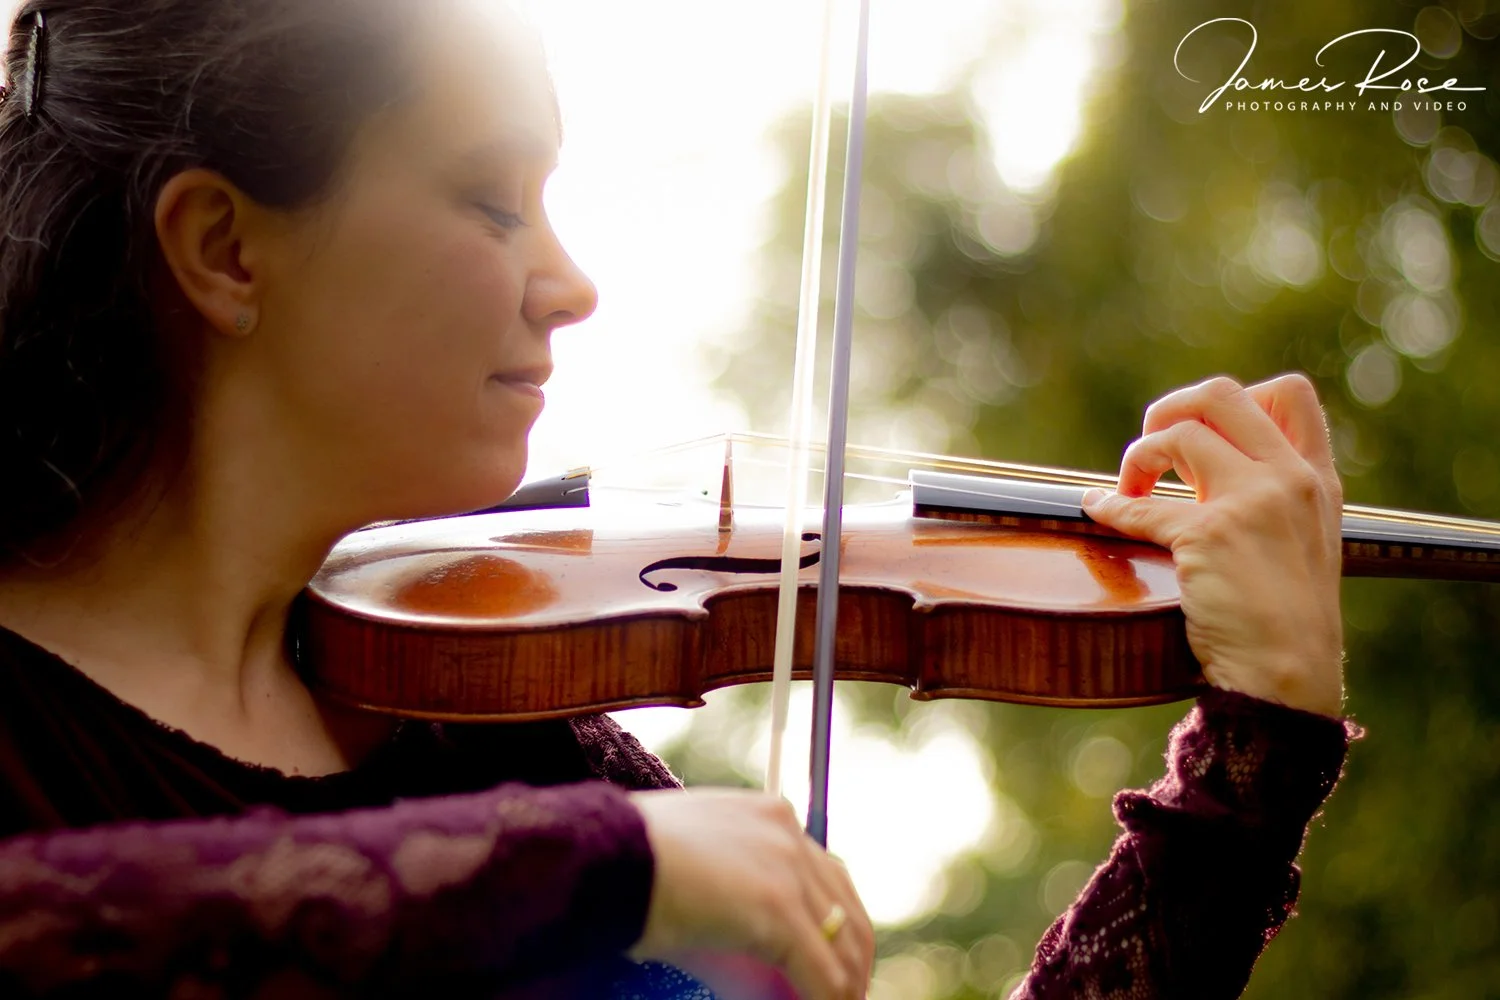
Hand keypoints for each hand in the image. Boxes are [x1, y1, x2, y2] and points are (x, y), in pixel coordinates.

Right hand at [629, 788, 874, 999]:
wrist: (604, 861)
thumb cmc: (627, 865)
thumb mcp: (688, 862)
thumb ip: (724, 884)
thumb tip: (735, 931)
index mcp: (768, 814)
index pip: (825, 871)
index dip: (836, 917)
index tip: (833, 950)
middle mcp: (787, 833)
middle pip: (845, 902)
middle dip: (853, 952)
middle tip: (847, 989)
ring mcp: (786, 869)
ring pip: (843, 941)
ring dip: (847, 984)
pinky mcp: (778, 910)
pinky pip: (821, 974)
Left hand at [1081, 373, 1345, 716]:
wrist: (1288, 678)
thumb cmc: (1285, 622)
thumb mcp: (1304, 542)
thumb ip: (1272, 498)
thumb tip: (1203, 460)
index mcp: (1315, 479)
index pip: (1289, 393)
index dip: (1235, 401)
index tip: (1203, 434)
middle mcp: (1289, 479)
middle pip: (1222, 393)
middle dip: (1171, 409)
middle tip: (1153, 444)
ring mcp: (1252, 502)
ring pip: (1179, 434)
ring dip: (1140, 455)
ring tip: (1130, 486)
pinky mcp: (1210, 535)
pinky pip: (1141, 505)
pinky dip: (1109, 505)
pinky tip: (1096, 509)